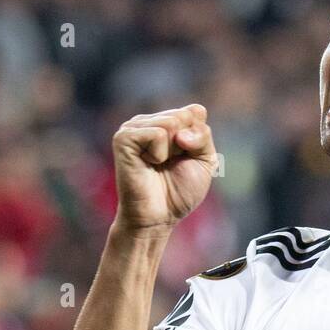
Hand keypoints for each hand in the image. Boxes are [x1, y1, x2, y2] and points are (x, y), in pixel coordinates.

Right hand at [111, 104, 216, 231]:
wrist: (159, 217)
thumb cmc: (179, 191)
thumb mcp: (205, 161)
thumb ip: (203, 135)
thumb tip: (180, 130)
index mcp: (166, 122)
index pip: (195, 112)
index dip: (199, 139)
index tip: (186, 159)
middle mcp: (148, 121)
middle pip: (184, 115)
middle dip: (187, 145)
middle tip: (170, 164)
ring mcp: (133, 127)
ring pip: (171, 122)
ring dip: (173, 150)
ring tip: (158, 164)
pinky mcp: (124, 138)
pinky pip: (157, 133)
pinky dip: (160, 154)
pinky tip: (148, 164)